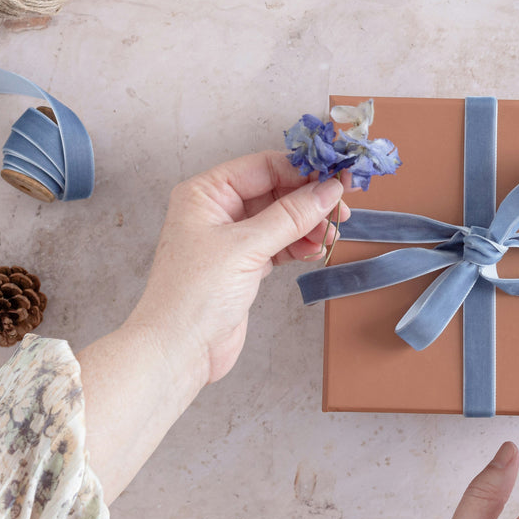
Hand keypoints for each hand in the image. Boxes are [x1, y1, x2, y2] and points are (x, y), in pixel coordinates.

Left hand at [124, 151, 349, 385]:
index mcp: (205, 193)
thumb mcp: (246, 247)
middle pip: (275, 191)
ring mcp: (230, 239)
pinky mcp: (243, 265)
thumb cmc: (194, 294)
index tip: (336, 180)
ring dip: (307, 226)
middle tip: (340, 212)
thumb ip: (291, 216)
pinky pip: (279, 244)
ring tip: (328, 238)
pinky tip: (314, 252)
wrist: (178, 351)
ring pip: (280, 219)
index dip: (301, 172)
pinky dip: (299, 246)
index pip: (262, 167)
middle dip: (308, 202)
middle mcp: (216, 211)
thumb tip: (328, 189)